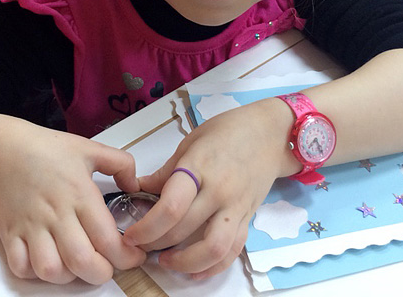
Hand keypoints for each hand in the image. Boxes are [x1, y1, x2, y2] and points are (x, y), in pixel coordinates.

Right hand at [0, 121, 146, 283]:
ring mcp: (31, 226)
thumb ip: (121, 163)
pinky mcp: (10, 234)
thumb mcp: (90, 148)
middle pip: (82, 261)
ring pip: (50, 270)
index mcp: (79, 194)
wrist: (3, 148)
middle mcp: (55, 213)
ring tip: (78, 265)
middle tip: (109, 266)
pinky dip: (35, 273)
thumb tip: (135, 185)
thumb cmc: (45, 148)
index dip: (126, 256)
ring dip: (69, 276)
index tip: (134, 257)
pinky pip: (21, 267)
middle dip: (101, 273)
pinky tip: (49, 261)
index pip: (107, 238)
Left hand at [123, 97, 295, 278]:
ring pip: (213, 249)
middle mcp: (219, 190)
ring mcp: (236, 206)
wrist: (270, 132)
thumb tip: (140, 189)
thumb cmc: (229, 130)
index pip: (170, 207)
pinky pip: (233, 250)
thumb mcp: (191, 142)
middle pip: (183, 230)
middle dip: (155, 244)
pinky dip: (214, 266)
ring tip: (166, 261)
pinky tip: (195, 271)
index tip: (132, 234)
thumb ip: (167, 171)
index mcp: (199, 167)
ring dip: (185, 263)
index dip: (146, 227)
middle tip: (140, 246)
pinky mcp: (248, 217)